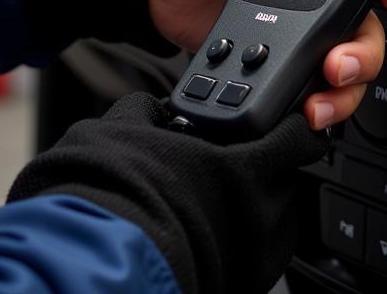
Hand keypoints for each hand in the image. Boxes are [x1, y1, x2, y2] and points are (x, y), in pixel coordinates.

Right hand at [9, 92, 329, 293]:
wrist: (89, 265)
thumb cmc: (109, 199)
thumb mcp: (124, 129)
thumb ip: (150, 112)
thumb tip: (151, 109)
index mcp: (244, 169)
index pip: (298, 141)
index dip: (293, 129)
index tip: (286, 125)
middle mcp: (260, 216)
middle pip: (287, 181)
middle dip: (266, 169)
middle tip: (231, 162)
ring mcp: (254, 258)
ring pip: (276, 221)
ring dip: (258, 207)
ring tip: (215, 200)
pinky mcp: (243, 286)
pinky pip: (258, 256)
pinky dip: (244, 241)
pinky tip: (211, 232)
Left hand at [139, 0, 386, 128]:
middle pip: (356, 17)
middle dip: (361, 47)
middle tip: (338, 63)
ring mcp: (285, 21)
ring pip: (336, 56)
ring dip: (341, 85)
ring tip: (319, 101)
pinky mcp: (263, 54)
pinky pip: (297, 81)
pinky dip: (305, 101)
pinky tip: (296, 110)